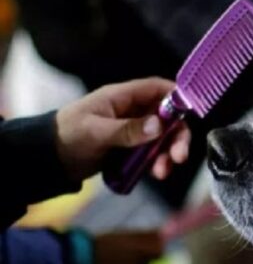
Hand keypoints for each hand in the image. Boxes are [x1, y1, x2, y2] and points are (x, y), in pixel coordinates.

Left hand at [55, 78, 190, 181]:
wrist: (49, 159)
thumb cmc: (68, 136)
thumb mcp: (97, 131)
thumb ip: (128, 129)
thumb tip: (160, 125)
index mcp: (122, 98)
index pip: (157, 89)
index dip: (177, 97)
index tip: (191, 113)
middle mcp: (132, 112)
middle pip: (167, 118)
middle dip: (176, 137)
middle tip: (179, 157)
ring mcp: (132, 131)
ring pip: (162, 139)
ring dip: (167, 155)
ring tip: (161, 173)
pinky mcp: (130, 149)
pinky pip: (152, 153)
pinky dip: (157, 163)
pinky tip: (154, 174)